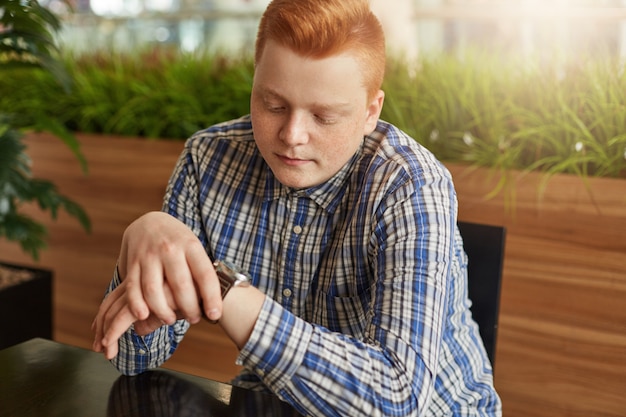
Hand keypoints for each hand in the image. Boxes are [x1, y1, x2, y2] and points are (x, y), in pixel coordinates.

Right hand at [92, 211, 221, 358]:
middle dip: (189, 308)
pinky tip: (144, 316)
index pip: (204, 274)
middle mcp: (170, 249)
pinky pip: (133, 288)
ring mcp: (149, 255)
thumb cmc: (179, 243)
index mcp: (191, 246)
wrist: (150, 221)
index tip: (215, 316)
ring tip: (171, 320)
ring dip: (163, 311)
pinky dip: (137, 305)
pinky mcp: (133, 262)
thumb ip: (201, 272)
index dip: (211, 297)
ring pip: (154, 290)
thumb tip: (216, 303)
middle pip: (180, 285)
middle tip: (194, 319)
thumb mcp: (194, 249)